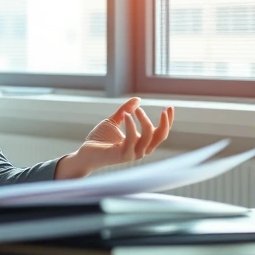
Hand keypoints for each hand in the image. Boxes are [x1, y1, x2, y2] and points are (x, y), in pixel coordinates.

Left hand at [56, 98, 173, 178]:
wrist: (85, 153)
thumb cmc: (99, 140)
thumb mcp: (113, 121)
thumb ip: (125, 110)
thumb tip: (138, 99)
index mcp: (141, 143)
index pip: (160, 133)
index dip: (167, 121)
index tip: (170, 107)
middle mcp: (140, 150)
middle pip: (160, 137)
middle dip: (165, 123)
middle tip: (164, 108)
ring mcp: (133, 154)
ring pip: (148, 137)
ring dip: (144, 121)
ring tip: (136, 109)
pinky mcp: (123, 156)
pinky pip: (132, 139)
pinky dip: (131, 126)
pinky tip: (126, 115)